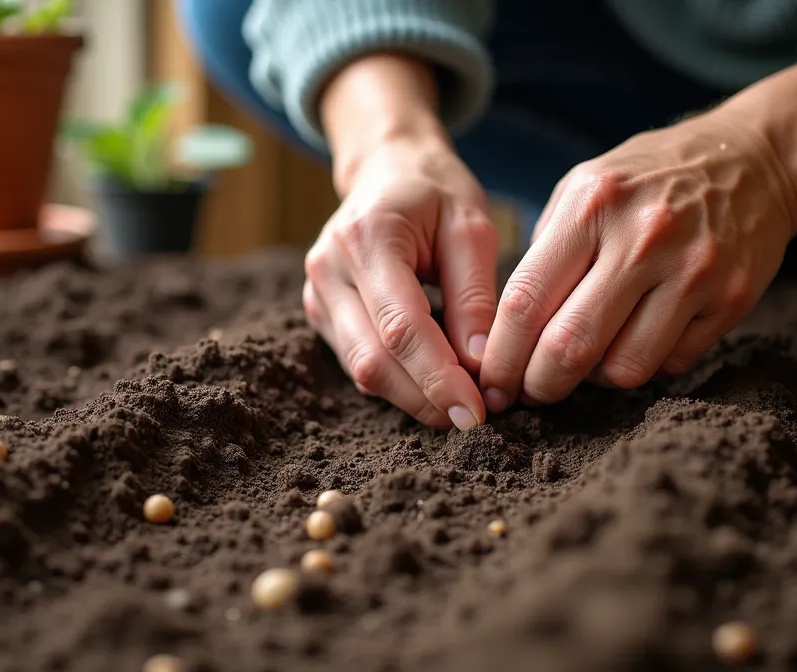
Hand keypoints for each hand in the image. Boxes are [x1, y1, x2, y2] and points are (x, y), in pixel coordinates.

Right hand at [304, 135, 495, 428]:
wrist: (387, 169)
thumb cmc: (435, 193)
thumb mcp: (471, 228)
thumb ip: (475, 297)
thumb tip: (480, 368)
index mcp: (366, 238)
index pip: (401, 327)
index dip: (439, 377)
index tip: (478, 411)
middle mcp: (328, 269)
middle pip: (373, 360)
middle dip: (426, 398)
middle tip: (475, 418)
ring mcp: (316, 294)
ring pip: (361, 371)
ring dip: (413, 397)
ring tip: (460, 403)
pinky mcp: (320, 313)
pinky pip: (358, 364)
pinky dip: (398, 382)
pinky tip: (434, 382)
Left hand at [478, 56, 796, 409]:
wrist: (756, 159)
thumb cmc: (648, 180)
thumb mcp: (584, 187)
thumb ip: (544, 250)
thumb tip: (504, 331)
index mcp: (591, 207)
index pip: (525, 301)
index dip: (501, 356)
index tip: (491, 382)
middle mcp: (642, 239)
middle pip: (569, 347)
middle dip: (539, 385)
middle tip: (530, 392)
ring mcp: (692, 272)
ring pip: (623, 369)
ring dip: (594, 380)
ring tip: (588, 359)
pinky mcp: (731, 300)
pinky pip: (670, 364)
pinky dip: (644, 364)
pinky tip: (636, 339)